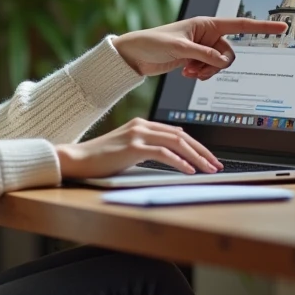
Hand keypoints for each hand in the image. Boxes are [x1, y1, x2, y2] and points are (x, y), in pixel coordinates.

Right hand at [56, 118, 222, 176]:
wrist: (77, 159)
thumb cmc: (100, 159)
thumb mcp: (127, 150)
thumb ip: (147, 148)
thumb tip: (171, 155)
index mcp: (141, 124)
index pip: (177, 132)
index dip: (196, 145)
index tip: (208, 158)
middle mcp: (141, 125)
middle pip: (181, 136)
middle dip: (202, 151)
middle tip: (216, 164)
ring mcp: (137, 135)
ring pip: (177, 143)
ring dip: (197, 157)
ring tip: (208, 169)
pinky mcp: (133, 148)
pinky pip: (163, 154)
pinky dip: (180, 162)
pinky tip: (189, 171)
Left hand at [112, 17, 287, 78]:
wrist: (135, 55)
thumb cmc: (152, 43)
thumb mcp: (178, 48)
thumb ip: (202, 54)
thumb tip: (220, 60)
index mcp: (206, 24)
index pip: (240, 25)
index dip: (261, 27)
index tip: (282, 26)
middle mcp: (207, 35)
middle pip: (229, 53)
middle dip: (216, 65)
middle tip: (196, 68)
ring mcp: (202, 48)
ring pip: (220, 65)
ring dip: (207, 71)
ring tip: (188, 71)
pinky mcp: (196, 59)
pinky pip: (210, 70)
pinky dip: (200, 74)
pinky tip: (185, 72)